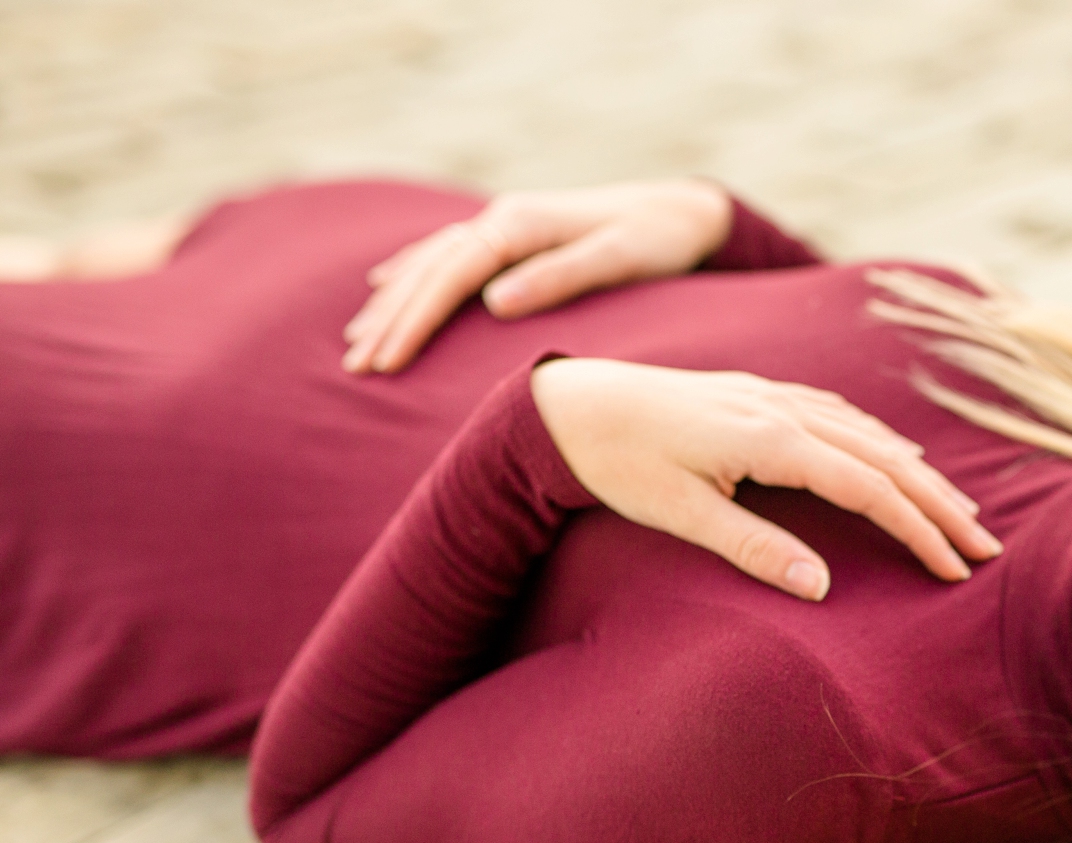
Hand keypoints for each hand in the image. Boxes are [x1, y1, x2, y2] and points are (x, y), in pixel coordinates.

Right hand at [343, 179, 733, 374]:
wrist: (682, 212)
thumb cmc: (658, 241)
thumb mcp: (619, 259)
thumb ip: (561, 276)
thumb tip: (497, 300)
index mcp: (521, 225)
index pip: (451, 276)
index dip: (414, 320)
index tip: (387, 361)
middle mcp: (504, 218)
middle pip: (429, 270)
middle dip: (389, 320)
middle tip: (355, 367)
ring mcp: (506, 224)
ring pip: (430, 261)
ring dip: (391, 300)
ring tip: (356, 339)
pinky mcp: (514, 234)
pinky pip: (447, 252)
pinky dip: (412, 270)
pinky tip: (386, 284)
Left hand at [529, 359, 1002, 598]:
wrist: (567, 404)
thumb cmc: (617, 463)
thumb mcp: (679, 514)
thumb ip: (754, 547)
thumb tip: (822, 588)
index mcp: (770, 439)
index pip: (868, 488)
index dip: (917, 529)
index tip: (952, 567)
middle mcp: (784, 408)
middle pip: (887, 458)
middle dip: (940, 505)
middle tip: (984, 547)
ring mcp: (775, 395)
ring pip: (871, 434)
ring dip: (921, 473)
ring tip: (960, 510)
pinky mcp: (761, 392)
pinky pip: (842, 414)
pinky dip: (882, 440)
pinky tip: (898, 454)